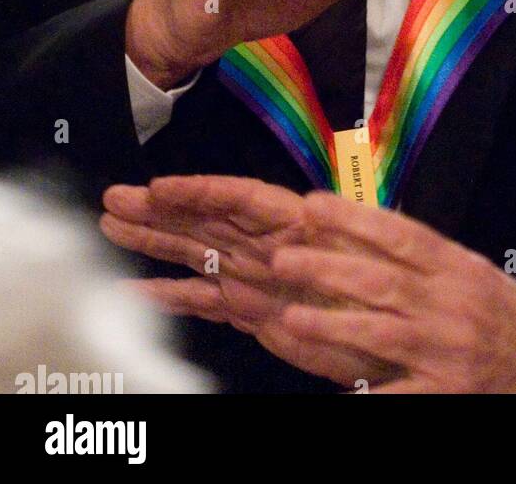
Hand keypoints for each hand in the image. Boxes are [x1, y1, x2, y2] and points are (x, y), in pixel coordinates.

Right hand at [100, 176, 392, 384]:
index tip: (160, 186)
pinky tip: (136, 290)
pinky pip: (205, 299)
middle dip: (161, 209)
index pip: (242, 198)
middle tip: (114, 198)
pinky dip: (170, 295)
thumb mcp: (372, 251)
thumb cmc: (392, 286)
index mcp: (299, 223)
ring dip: (156, 239)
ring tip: (112, 225)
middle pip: (207, 219)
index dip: (200, 191)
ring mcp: (257, 276)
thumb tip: (303, 217)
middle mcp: (270, 245)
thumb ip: (339, 232)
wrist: (403, 330)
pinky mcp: (253, 311)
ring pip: (197, 251)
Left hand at [270, 195, 515, 393]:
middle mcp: (453, 304)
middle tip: (284, 258)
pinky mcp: (448, 391)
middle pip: (381, 281)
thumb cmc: (507, 317)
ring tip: (291, 316)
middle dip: (327, 268)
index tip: (312, 205)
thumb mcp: (474, 274)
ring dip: (331, 324)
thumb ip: (428, 258)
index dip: (353, 218)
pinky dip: (366, 393)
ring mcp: (448, 350)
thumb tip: (370, 228)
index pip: (401, 234)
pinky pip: (398, 394)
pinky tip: (334, 391)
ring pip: (380, 333)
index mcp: (459, 267)